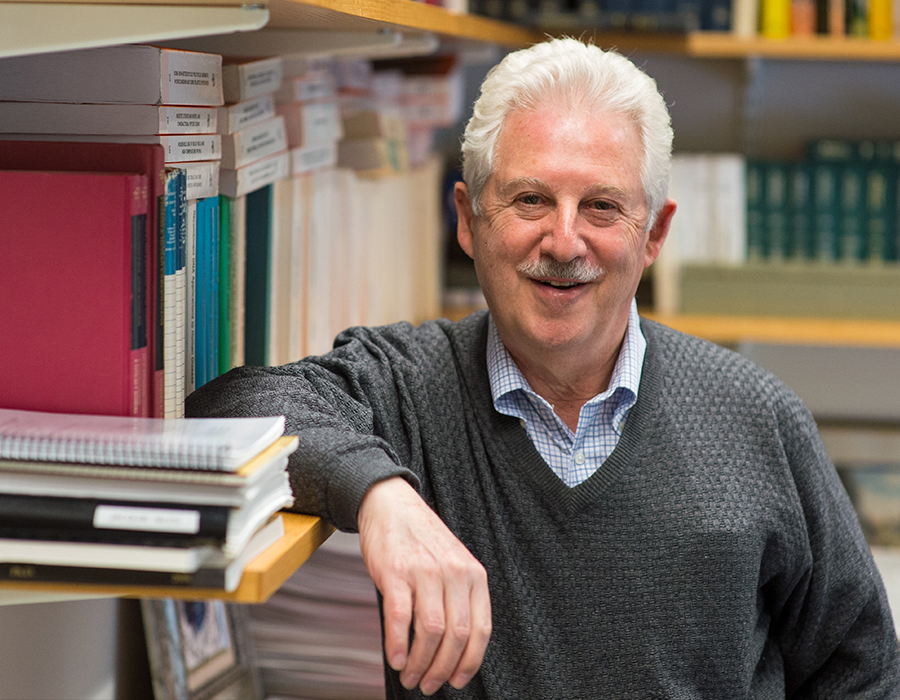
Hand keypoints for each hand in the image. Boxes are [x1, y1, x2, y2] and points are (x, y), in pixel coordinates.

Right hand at [357, 477, 491, 695]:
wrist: (391, 504)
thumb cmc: (421, 540)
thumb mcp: (453, 563)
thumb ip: (459, 598)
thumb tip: (453, 650)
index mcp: (474, 574)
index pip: (481, 629)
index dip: (470, 662)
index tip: (458, 680)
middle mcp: (454, 572)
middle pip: (456, 636)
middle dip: (443, 670)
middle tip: (429, 685)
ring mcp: (425, 571)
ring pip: (430, 631)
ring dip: (420, 663)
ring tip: (411, 676)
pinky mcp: (396, 572)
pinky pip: (400, 618)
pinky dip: (398, 645)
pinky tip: (396, 659)